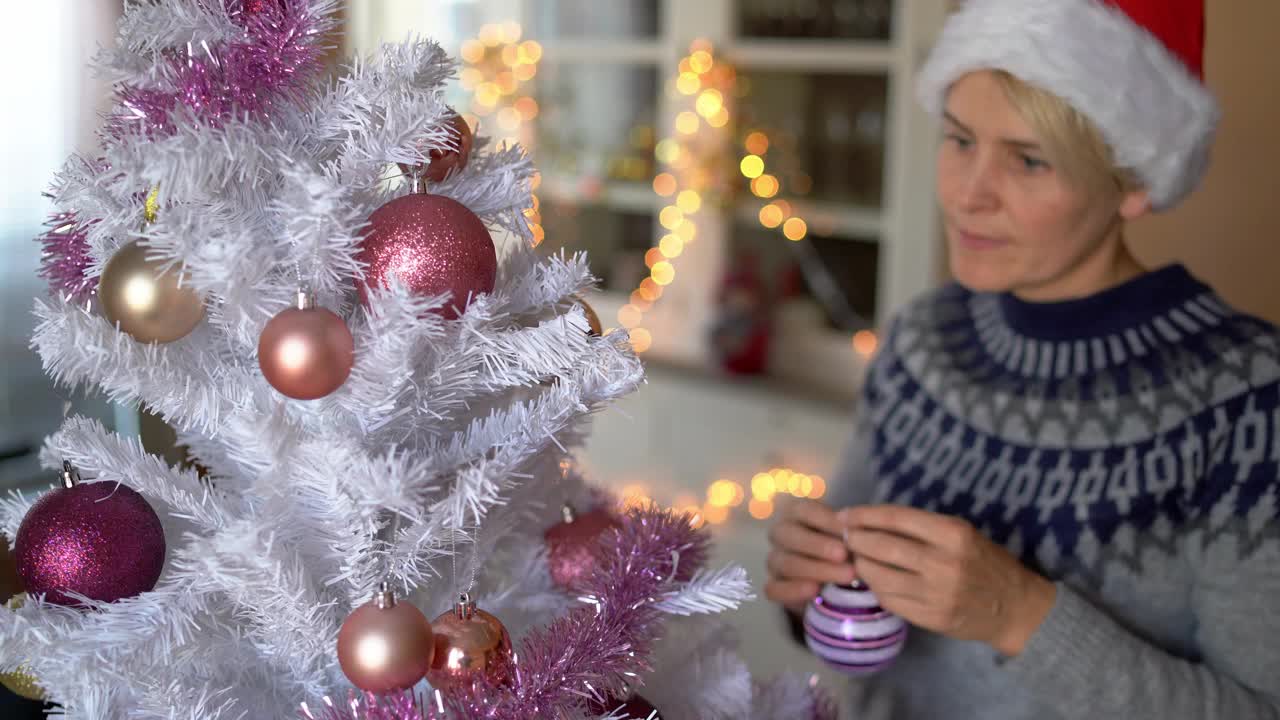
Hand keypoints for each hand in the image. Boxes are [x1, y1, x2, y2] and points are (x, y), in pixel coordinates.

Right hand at [765, 498, 857, 614]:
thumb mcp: (846, 535)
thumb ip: (848, 532)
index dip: (825, 519)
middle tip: (844, 554)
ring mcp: (775, 560)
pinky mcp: (774, 586)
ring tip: (844, 576)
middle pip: (789, 535)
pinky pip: (774, 588)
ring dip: (815, 569)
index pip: (804, 510)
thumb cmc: (842, 548)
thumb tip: (861, 534)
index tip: (847, 530)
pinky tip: (814, 591)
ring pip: (785, 562)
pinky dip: (793, 589)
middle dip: (818, 545)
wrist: (830, 581)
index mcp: (796, 513)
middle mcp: (781, 534)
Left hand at [844, 504, 1055, 656]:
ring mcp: (936, 594)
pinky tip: (874, 581)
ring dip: (860, 565)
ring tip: (855, 558)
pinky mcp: (930, 618)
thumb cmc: (985, 562)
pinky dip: (876, 588)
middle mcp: (943, 562)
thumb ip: (921, 528)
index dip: (864, 515)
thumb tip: (871, 520)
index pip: (895, 518)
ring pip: (879, 576)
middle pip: (881, 547)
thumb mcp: (961, 534)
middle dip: (855, 540)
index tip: (845, 515)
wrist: (1015, 607)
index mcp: (952, 533)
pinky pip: (889, 600)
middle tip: (844, 537)